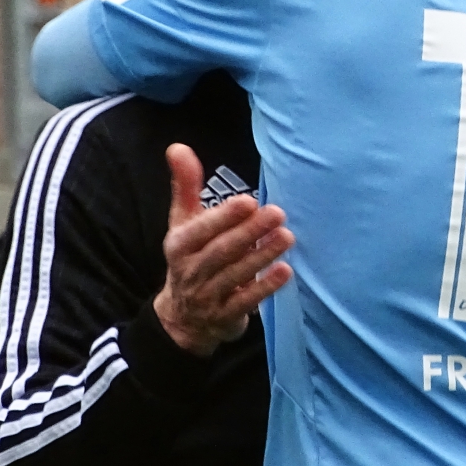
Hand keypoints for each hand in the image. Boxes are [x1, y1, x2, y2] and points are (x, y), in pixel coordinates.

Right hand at [155, 144, 293, 356]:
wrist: (183, 318)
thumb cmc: (190, 257)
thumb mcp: (182, 223)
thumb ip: (185, 186)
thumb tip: (177, 146)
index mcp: (179, 245)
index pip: (200, 231)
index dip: (223, 218)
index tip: (248, 201)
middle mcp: (190, 271)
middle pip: (220, 252)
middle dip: (249, 233)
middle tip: (278, 213)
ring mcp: (207, 296)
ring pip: (235, 275)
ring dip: (262, 256)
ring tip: (287, 237)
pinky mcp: (225, 315)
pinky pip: (246, 301)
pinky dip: (265, 287)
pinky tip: (286, 271)